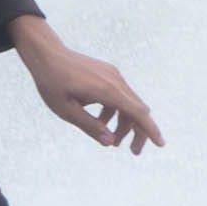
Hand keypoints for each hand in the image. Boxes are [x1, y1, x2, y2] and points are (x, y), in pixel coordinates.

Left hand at [14, 18, 162, 152]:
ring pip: (129, 103)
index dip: (150, 130)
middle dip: (138, 132)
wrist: (46, 54)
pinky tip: (101, 121)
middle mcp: (115, 81)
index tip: (160, 144)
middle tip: (133, 151)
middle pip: (138, 110)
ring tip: (113, 140)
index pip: (137, 113)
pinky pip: (119, 95)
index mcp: (107, 91)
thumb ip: (90, 127)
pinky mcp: (108, 73)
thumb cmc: (52, 83)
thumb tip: (110, 142)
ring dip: (125, 123)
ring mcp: (113, 75)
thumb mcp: (66, 110)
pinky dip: (116, 111)